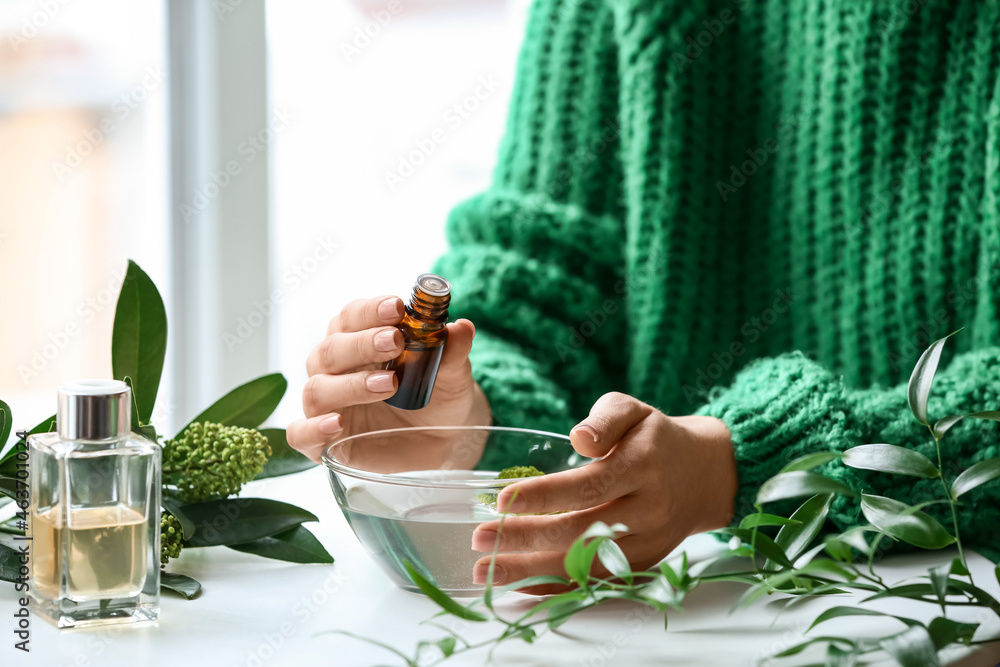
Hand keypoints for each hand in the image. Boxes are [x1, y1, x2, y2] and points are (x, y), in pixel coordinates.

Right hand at [287, 295, 490, 462]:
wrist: (442, 438)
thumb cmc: (437, 396)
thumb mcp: (452, 374)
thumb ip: (452, 351)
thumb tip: (461, 327)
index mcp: (358, 340)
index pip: (351, 317)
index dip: (370, 310)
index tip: (397, 307)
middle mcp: (335, 369)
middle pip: (331, 350)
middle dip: (361, 344)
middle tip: (394, 341)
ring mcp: (327, 405)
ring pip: (318, 388)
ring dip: (351, 384)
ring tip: (389, 384)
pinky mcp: (323, 442)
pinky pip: (301, 433)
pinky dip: (314, 427)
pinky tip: (337, 423)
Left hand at [470, 392, 736, 593]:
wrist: (707, 474)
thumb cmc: (656, 437)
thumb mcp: (634, 410)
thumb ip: (605, 418)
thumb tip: (580, 437)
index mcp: (641, 465)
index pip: (588, 486)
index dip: (543, 496)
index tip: (501, 501)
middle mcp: (647, 508)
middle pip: (581, 530)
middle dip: (526, 538)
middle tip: (480, 537)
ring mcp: (648, 542)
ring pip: (586, 564)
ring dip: (532, 571)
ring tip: (487, 570)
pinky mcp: (644, 564)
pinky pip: (597, 582)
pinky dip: (557, 588)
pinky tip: (521, 586)